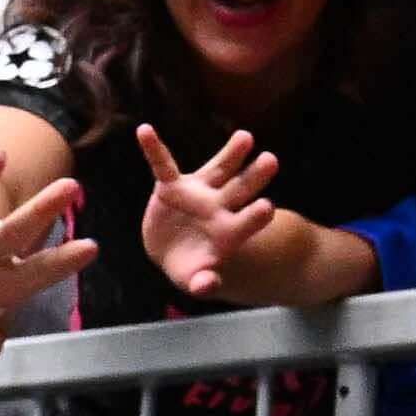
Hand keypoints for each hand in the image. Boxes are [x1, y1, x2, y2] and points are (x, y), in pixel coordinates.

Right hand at [126, 127, 292, 297]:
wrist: (170, 250)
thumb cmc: (189, 267)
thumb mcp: (193, 279)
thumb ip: (202, 282)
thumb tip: (208, 285)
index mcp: (229, 231)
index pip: (248, 221)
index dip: (256, 215)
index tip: (267, 207)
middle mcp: (219, 206)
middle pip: (241, 189)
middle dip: (256, 176)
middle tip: (271, 160)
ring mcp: (199, 192)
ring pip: (219, 169)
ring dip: (231, 154)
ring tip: (246, 137)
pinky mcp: (172, 186)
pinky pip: (163, 165)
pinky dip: (153, 149)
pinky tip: (144, 131)